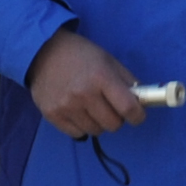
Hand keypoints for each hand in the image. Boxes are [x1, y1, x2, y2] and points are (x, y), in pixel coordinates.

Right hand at [26, 28, 147, 138]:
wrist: (42, 51)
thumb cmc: (80, 55)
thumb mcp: (108, 60)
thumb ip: (127, 81)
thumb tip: (143, 101)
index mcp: (101, 77)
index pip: (128, 108)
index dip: (138, 116)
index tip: (137, 115)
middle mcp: (84, 94)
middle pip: (113, 125)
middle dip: (117, 118)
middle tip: (110, 107)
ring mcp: (67, 106)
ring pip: (96, 131)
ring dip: (98, 122)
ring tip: (90, 107)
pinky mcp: (52, 115)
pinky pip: (78, 134)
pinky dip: (82, 126)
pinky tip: (77, 112)